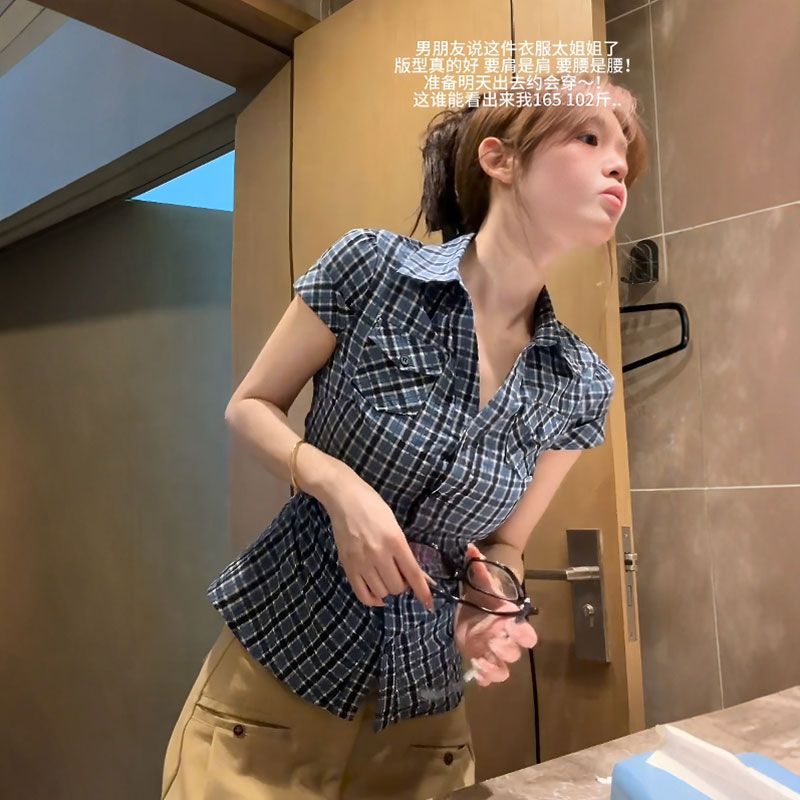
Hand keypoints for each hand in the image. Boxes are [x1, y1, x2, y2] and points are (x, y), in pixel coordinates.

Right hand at [322, 464, 433, 610]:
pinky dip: (372, 599)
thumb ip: (405, 551)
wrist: (344, 498)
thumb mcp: (395, 525)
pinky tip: (377, 595)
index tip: (429, 604)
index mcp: (395, 541)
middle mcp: (379, 554)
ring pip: (381, 592)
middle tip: (399, 574)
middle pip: (396, 587)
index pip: (413, 573)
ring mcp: (361, 562)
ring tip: (385, 577)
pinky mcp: (347, 566)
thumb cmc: (373, 507)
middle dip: (402, 585)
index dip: (423, 591)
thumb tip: (419, 575)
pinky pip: (362, 594)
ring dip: (387, 589)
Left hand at [454, 543, 537, 685]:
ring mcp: (494, 653)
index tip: (511, 626)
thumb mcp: (478, 581)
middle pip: (516, 653)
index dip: (523, 634)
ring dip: (495, 668)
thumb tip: (471, 548)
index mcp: (510, 621)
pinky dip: (485, 678)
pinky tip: (475, 670)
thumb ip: (479, 567)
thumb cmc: (480, 595)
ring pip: (505, 670)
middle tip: (490, 641)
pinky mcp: (481, 660)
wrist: (468, 608)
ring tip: (481, 659)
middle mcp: (506, 640)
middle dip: (505, 650)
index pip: (528, 634)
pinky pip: (490, 678)